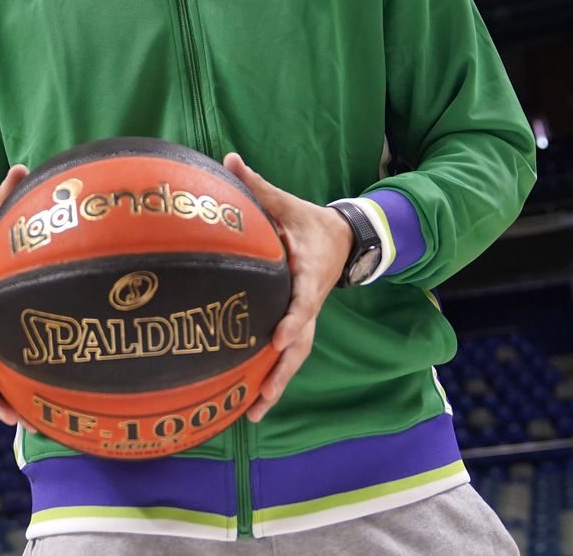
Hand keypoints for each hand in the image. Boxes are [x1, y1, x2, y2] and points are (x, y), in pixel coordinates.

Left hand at [223, 152, 354, 422]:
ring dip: (277, 385)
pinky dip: (275, 378)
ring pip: (296, 356)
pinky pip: (289, 356)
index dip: (292, 320)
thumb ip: (257, 185)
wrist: (343, 239)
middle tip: (261, 399)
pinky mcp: (301, 325)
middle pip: (300, 342)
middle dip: (281, 372)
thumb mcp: (286, 202)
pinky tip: (254, 403)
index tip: (276, 339)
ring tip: (254, 413)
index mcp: (309, 273)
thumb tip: (229, 158)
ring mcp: (308, 317)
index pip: (303, 301)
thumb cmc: (307, 221)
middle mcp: (310, 302)